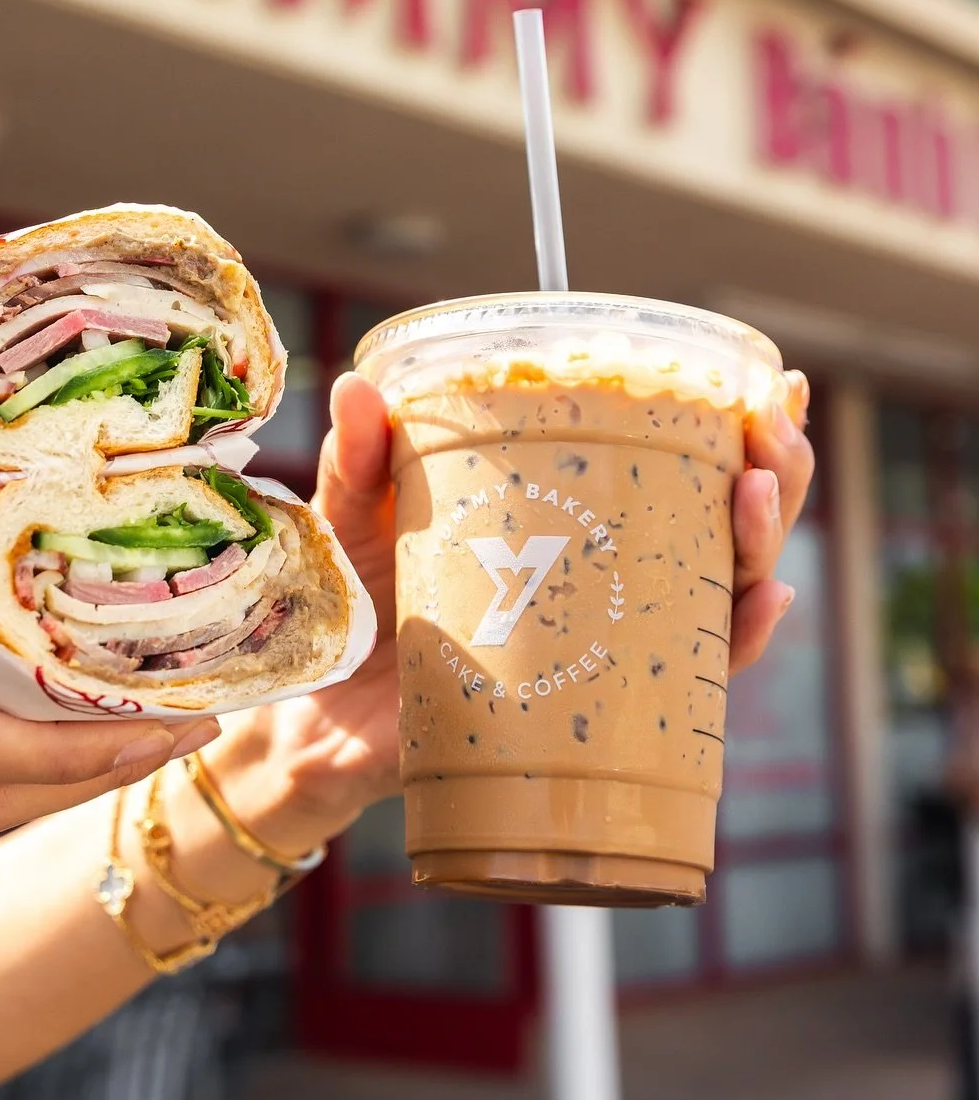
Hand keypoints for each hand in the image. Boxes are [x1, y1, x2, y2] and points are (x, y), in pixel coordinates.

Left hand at [211, 365, 815, 849]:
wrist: (323, 717)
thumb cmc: (355, 606)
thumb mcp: (357, 516)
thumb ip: (362, 455)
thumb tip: (358, 386)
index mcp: (569, 512)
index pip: (674, 460)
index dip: (737, 424)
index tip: (770, 382)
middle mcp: (609, 574)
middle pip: (724, 520)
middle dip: (774, 471)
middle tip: (775, 432)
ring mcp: (610, 639)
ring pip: (723, 588)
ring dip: (761, 538)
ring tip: (757, 491)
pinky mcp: (602, 708)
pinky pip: (692, 679)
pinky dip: (735, 640)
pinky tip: (760, 600)